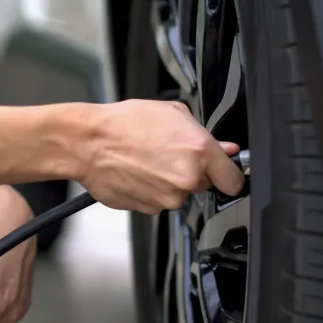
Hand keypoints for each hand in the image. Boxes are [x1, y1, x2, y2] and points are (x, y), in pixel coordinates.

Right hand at [80, 99, 243, 212]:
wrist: (89, 143)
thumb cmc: (124, 124)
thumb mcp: (172, 114)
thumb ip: (204, 134)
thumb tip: (225, 149)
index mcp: (199, 152)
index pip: (234, 180)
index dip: (230, 175)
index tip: (226, 173)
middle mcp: (187, 179)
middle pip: (205, 185)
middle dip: (193, 172)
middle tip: (171, 153)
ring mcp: (168, 198)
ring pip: (179, 194)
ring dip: (170, 181)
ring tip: (149, 160)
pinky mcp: (149, 209)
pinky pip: (159, 201)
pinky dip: (152, 190)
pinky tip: (138, 171)